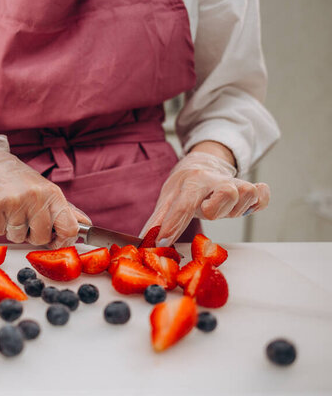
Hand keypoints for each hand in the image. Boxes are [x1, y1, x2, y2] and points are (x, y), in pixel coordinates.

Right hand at [0, 135, 90, 247]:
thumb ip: (65, 210)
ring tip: (9, 209)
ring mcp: (14, 201)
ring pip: (17, 237)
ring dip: (12, 229)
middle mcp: (36, 196)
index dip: (62, 241)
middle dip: (31, 234)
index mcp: (53, 193)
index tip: (53, 240)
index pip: (70, 228)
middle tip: (24, 218)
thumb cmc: (20, 180)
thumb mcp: (46, 190)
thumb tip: (86, 225)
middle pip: (40, 238)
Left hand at [141, 150, 269, 245]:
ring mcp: (237, 183)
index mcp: (192, 181)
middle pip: (227, 195)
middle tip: (207, 211)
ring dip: (234, 210)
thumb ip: (156, 221)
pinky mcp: (253, 189)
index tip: (162, 243)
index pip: (184, 205)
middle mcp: (216, 179)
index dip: (173, 226)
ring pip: (245, 196)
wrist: (204, 162)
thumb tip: (143, 241)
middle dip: (216, 209)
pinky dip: (259, 203)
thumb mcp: (167, 198)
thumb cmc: (184, 185)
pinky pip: (263, 197)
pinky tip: (246, 205)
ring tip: (221, 208)